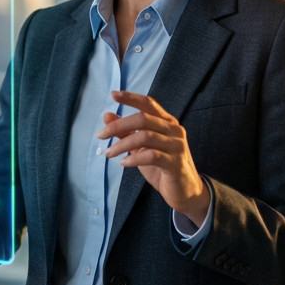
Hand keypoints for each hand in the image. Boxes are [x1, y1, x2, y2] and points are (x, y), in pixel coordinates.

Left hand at [99, 90, 209, 226]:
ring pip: (145, 136)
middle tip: (100, 135)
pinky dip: (133, 158)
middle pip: (143, 119)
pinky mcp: (175, 162)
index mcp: (166, 122)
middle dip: (119, 125)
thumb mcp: (140, 147)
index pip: (149, 103)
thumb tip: (107, 115)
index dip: (131, 98)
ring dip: (122, 144)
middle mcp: (174, 130)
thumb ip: (126, 131)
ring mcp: (177, 146)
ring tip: (108, 153)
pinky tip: (123, 163)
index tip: (112, 94)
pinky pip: (151, 155)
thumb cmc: (161, 166)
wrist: (184, 190)